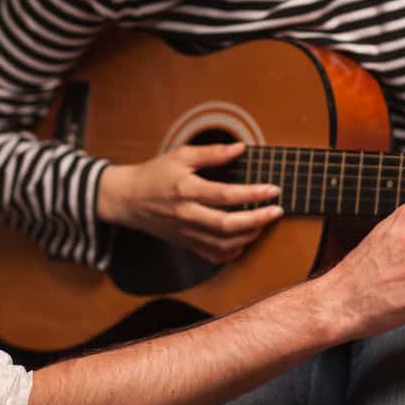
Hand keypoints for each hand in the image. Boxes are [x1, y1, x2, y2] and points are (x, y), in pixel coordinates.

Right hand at [97, 143, 282, 262]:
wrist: (128, 199)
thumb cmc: (154, 175)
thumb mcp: (180, 156)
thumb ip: (211, 153)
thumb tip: (240, 148)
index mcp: (186, 190)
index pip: (226, 195)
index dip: (253, 193)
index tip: (273, 189)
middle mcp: (187, 215)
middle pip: (228, 225)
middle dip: (258, 219)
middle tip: (277, 211)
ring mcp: (186, 233)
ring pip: (224, 243)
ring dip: (250, 235)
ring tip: (264, 222)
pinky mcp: (186, 244)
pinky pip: (214, 255)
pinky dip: (233, 251)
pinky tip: (244, 239)